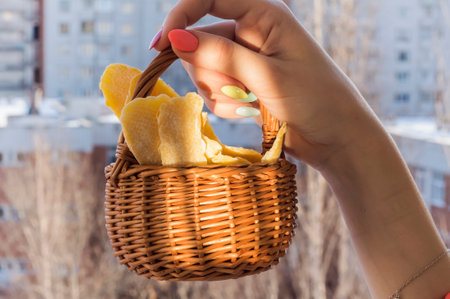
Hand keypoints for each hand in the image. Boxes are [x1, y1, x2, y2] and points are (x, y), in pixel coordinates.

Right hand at [153, 0, 384, 168]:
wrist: (336, 138)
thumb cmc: (316, 99)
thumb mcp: (268, 75)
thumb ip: (222, 55)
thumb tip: (175, 38)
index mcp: (263, 14)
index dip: (180, 17)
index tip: (162, 45)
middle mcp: (251, 32)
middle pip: (200, 42)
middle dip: (212, 71)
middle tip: (241, 90)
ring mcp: (245, 60)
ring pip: (203, 70)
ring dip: (220, 92)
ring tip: (250, 104)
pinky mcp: (242, 84)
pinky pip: (213, 90)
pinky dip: (225, 105)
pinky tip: (249, 112)